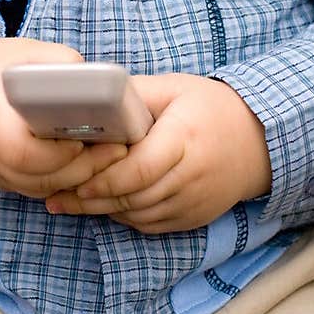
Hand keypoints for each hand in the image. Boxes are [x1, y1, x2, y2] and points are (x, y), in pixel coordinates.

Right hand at [0, 38, 126, 197]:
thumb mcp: (23, 53)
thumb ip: (59, 65)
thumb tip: (97, 82)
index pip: (21, 152)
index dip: (57, 154)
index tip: (84, 139)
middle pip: (35, 178)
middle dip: (80, 169)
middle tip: (116, 151)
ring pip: (37, 190)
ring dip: (75, 179)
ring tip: (109, 157)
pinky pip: (31, 189)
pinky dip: (59, 181)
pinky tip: (85, 165)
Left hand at [45, 73, 271, 232]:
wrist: (258, 141)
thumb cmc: (209, 107)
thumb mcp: (174, 89)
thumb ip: (134, 95)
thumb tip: (90, 96)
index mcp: (185, 139)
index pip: (140, 169)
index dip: (105, 178)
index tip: (74, 179)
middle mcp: (191, 176)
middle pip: (134, 197)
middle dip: (92, 199)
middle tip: (54, 197)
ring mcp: (194, 202)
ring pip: (139, 215)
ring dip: (103, 211)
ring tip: (66, 203)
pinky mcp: (193, 218)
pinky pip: (151, 225)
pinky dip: (124, 217)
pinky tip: (102, 207)